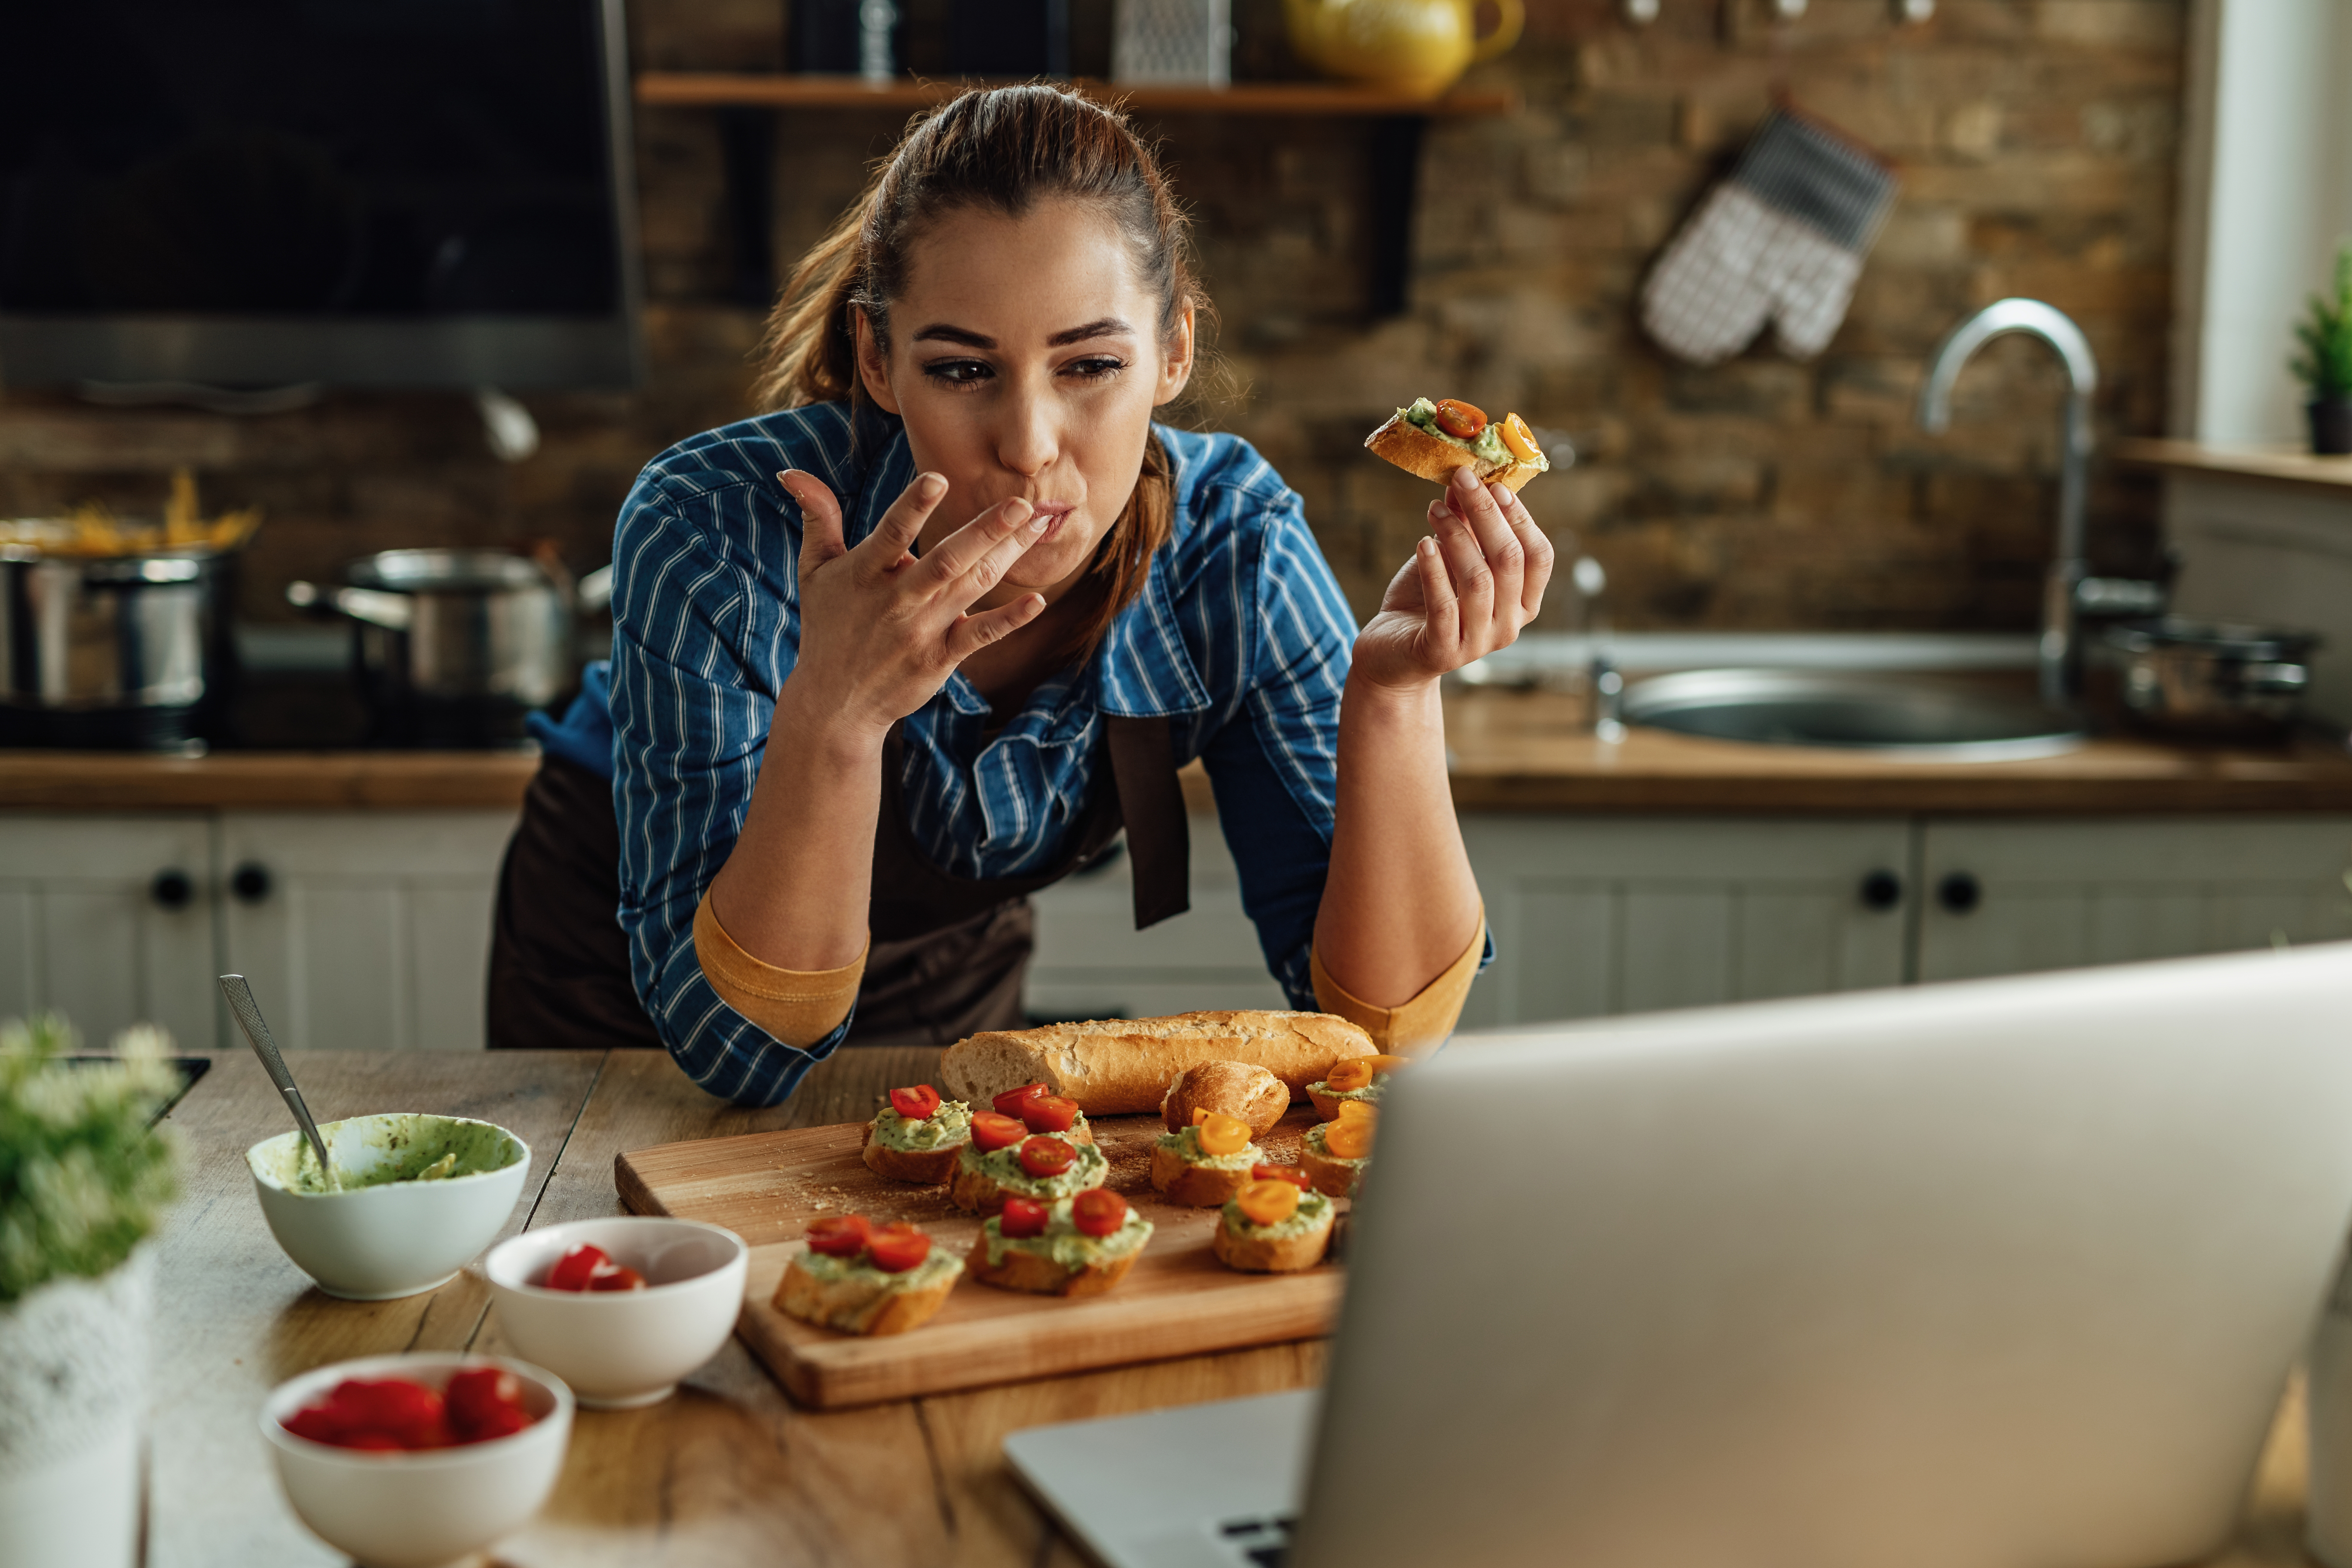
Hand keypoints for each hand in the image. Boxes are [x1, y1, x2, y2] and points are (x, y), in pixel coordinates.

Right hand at [777, 468, 1049, 741]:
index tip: (938, 479)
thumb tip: (792, 472)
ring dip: (1007, 556)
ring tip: (1039, 526)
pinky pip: (979, 636)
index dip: (913, 507)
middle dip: (986, 530)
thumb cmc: (828, 626)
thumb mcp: (815, 571)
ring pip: (970, 587)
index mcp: (865, 574)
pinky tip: (1036, 602)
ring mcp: (921, 630)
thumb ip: (817, 519)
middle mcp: (897, 601)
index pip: (890, 534)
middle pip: (946, 560)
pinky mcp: (940, 658)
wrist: (835, 702)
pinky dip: (1008, 620)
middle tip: (1023, 503)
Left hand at [1352, 468, 1553, 691]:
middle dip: (1486, 514)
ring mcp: (1478, 643)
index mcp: (1523, 603)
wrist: (1391, 654)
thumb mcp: (1450, 559)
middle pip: (1509, 561)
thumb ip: (1465, 525)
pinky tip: (1423, 543)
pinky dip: (1434, 569)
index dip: (1520, 518)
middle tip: (1462, 480)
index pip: (1539, 556)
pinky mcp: (1443, 652)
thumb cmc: (1426, 602)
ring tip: (1433, 509)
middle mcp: (1509, 626)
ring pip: (1478, 580)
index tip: (1494, 485)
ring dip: (1456, 535)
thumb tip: (1467, 478)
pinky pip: (1444, 605)